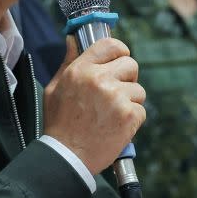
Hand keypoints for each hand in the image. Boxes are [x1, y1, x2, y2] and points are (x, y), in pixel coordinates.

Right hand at [43, 36, 145, 173]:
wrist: (66, 157)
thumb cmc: (59, 124)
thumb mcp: (55, 88)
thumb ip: (68, 62)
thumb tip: (73, 40)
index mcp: (81, 70)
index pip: (110, 44)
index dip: (119, 51)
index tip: (119, 59)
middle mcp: (99, 79)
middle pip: (130, 64)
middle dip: (127, 78)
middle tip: (117, 92)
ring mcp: (116, 97)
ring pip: (138, 90)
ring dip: (130, 102)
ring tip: (112, 115)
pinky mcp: (128, 115)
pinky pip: (141, 110)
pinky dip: (132, 120)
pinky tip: (116, 127)